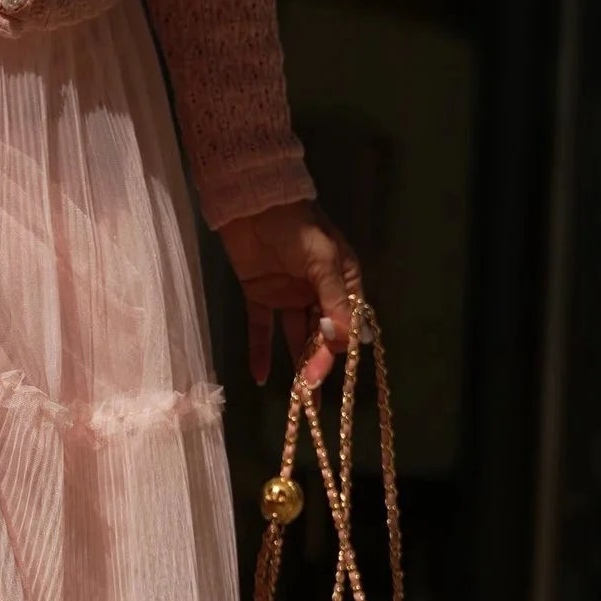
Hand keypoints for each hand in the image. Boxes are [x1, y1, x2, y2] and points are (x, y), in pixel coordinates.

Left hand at [217, 200, 360, 388]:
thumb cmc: (296, 226)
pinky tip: (260, 376)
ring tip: (295, 397)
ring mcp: (289, 296)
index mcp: (342, 281)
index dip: (336, 348)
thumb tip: (347, 339)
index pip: (345, 323)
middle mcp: (318, 293)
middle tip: (308, 392)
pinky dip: (260, 351)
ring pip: (296, 336)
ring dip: (296, 363)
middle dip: (317, 362)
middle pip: (321, 334)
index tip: (324, 368)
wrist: (253, 202)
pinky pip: (262, 329)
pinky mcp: (260, 296)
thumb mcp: (322, 259)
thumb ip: (332, 298)